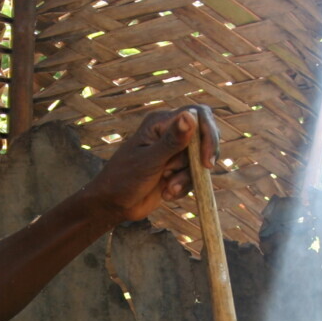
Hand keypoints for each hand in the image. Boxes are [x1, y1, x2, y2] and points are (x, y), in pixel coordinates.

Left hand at [78, 105, 221, 224]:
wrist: (113, 205)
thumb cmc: (123, 179)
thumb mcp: (149, 160)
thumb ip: (172, 140)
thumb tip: (190, 116)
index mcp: (161, 122)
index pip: (198, 115)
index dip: (208, 135)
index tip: (206, 160)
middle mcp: (170, 133)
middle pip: (204, 138)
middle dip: (197, 161)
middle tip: (193, 175)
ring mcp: (174, 152)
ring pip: (198, 161)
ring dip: (185, 178)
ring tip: (167, 188)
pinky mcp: (176, 170)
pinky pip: (193, 176)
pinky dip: (183, 187)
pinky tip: (166, 193)